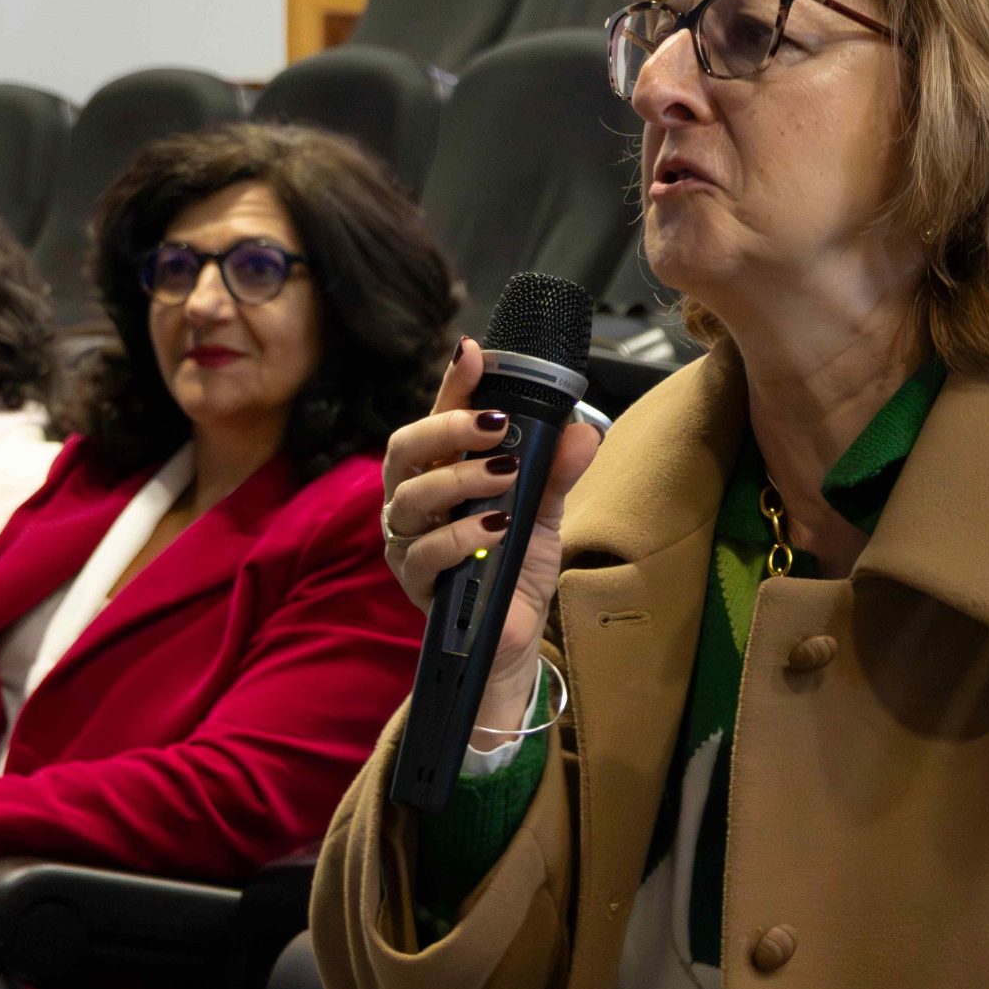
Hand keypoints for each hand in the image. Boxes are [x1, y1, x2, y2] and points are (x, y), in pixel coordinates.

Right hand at [381, 338, 601, 739]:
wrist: (513, 635)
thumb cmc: (517, 565)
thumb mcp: (545, 513)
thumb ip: (557, 471)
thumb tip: (583, 430)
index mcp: (441, 470)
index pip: (439, 417)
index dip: (452, 384)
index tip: (474, 352)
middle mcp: (413, 499)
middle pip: (405, 448)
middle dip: (448, 428)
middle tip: (496, 426)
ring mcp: (407, 540)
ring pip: (410, 497)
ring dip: (459, 480)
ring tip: (505, 476)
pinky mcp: (414, 582)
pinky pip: (424, 552)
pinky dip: (460, 536)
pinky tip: (494, 529)